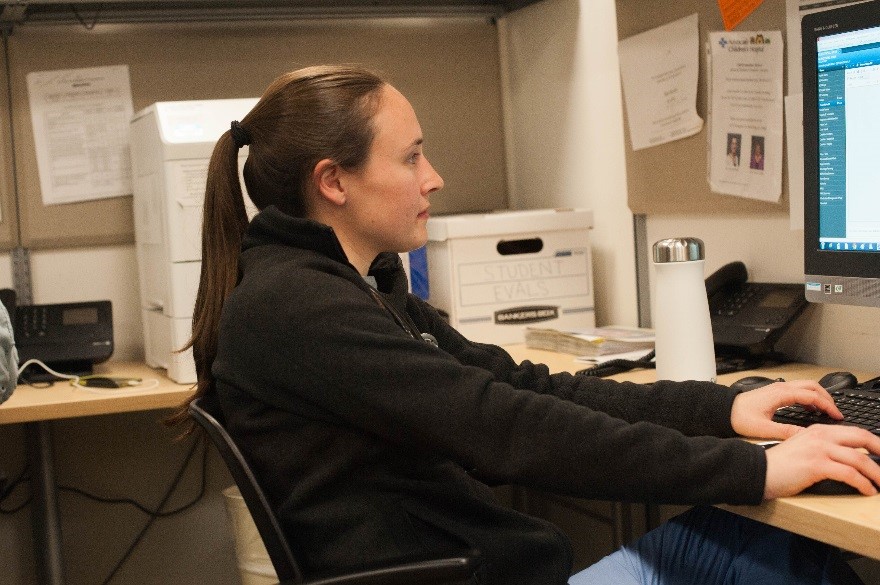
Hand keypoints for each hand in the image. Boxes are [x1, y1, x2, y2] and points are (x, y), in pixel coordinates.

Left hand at [730, 379, 841, 439]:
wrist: (723, 410)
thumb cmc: (739, 417)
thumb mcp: (764, 429)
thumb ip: (786, 432)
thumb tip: (805, 435)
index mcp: (780, 394)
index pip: (812, 395)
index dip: (827, 405)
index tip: (837, 416)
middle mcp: (780, 388)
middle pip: (812, 386)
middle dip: (827, 398)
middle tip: (836, 412)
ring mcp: (778, 388)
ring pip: (805, 386)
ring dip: (819, 396)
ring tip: (827, 411)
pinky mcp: (775, 392)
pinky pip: (798, 390)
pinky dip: (809, 397)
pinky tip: (810, 409)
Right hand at [763, 424, 879, 497]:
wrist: (758, 471)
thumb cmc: (778, 464)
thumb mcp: (802, 448)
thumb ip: (823, 448)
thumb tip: (849, 460)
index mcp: (817, 430)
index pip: (854, 431)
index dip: (873, 442)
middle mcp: (820, 436)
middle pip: (861, 438)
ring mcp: (818, 450)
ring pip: (859, 459)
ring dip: (876, 473)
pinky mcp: (816, 465)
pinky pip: (849, 474)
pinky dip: (862, 483)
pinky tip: (867, 490)